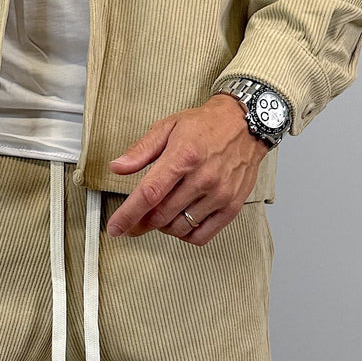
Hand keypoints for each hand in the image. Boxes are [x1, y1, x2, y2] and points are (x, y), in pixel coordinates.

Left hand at [105, 94, 270, 245]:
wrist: (246, 124)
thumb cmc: (206, 125)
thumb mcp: (168, 127)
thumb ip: (141, 150)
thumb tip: (118, 167)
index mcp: (184, 156)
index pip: (150, 194)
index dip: (128, 215)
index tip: (115, 227)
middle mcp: (203, 178)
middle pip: (161, 216)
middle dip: (141, 222)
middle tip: (135, 220)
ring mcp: (218, 195)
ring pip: (178, 228)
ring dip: (163, 227)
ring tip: (162, 213)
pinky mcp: (231, 207)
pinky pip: (201, 236)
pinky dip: (185, 235)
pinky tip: (180, 222)